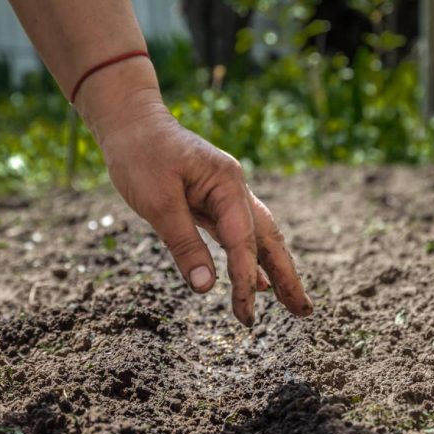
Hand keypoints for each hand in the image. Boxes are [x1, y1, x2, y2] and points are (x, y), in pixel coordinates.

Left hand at [78, 71, 312, 325]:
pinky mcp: (212, 201)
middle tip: (304, 312)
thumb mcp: (157, 202)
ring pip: (258, 239)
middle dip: (287, 277)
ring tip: (294, 304)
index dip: (245, 280)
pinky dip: (251, 259)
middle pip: (268, 239)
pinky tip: (260, 281)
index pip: (242, 242)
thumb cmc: (140, 154)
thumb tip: (206, 287)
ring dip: (276, 271)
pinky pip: (238, 236)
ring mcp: (226, 195)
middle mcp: (234, 189)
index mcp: (227, 184)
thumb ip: (184, 244)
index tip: (244, 314)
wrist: (129, 120)